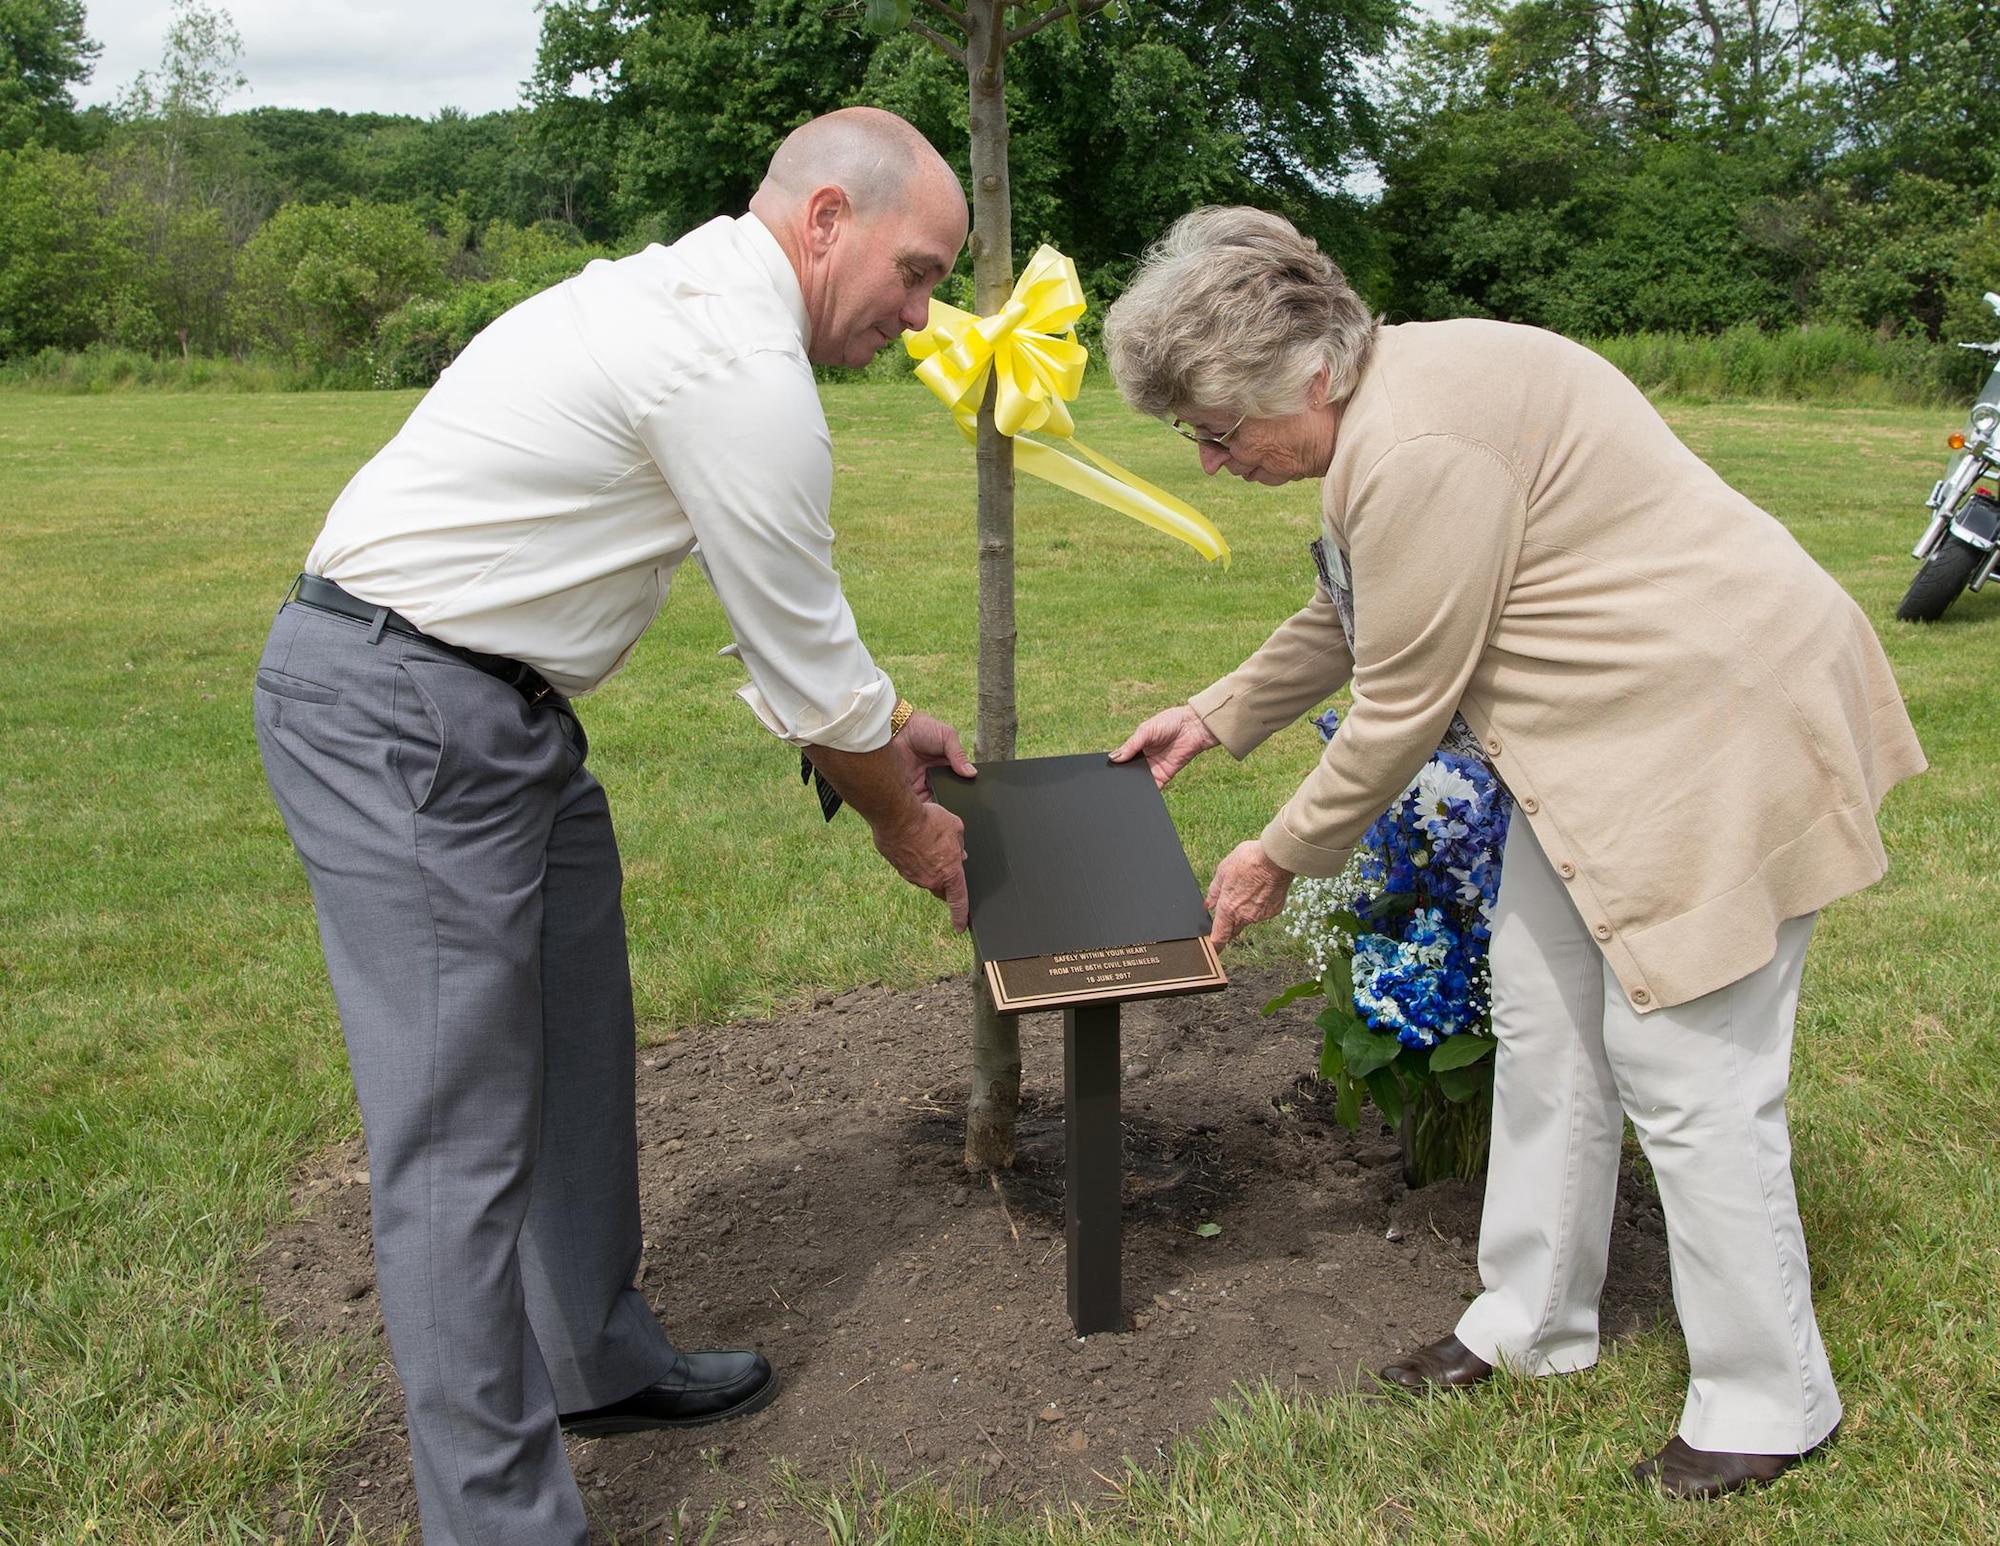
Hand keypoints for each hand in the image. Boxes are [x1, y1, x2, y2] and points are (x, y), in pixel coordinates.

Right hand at [872, 800, 970, 930]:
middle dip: (946, 882)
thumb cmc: (928, 821)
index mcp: (950, 873)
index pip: (959, 901)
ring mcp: (912, 876)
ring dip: (929, 866)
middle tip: (948, 864)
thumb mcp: (955, 827)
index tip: (960, 927)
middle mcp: (930, 880)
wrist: (896, 817)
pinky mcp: (898, 868)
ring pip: (925, 876)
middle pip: (941, 888)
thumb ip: (960, 844)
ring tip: (928, 842)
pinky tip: (914, 841)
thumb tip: (959, 852)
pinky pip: (911, 867)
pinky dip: (914, 859)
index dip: (960, 916)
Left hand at [891, 710, 975, 802]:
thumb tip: (972, 773)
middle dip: (951, 801)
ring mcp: (922, 785)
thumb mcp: (947, 736)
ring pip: (934, 803)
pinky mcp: (909, 790)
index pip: (960, 783)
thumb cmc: (920, 727)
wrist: (895, 728)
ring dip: (937, 806)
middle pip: (948, 796)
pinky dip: (922, 808)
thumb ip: (959, 754)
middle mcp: (936, 778)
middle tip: (953, 805)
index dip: (964, 790)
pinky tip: (927, 807)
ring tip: (941, 807)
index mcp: (948, 766)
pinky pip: (918, 805)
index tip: (968, 798)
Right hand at [1109, 705, 1220, 789]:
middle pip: (1129, 771)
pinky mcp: (1164, 776)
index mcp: (1136, 746)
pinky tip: (1141, 793)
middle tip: (1115, 782)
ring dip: (1134, 785)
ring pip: (1140, 781)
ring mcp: (1153, 768)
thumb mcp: (1146, 730)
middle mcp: (1143, 758)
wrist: (1194, 727)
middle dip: (1123, 777)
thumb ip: (1130, 745)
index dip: (1115, 764)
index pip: (1122, 758)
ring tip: (1127, 788)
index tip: (1106, 771)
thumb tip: (1113, 758)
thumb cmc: (1170, 722)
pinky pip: (1154, 787)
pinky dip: (1148, 792)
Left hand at [1205, 840, 1292, 948]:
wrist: (1276, 859)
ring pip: (1250, 919)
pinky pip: (1263, 912)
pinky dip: (1260, 904)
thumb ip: (1214, 891)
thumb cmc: (1248, 861)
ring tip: (1249, 887)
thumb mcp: (1223, 871)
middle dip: (1230, 924)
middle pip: (1234, 929)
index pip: (1219, 937)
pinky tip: (1261, 889)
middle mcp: (1244, 916)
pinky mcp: (1274, 911)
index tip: (1213, 950)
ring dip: (1247, 910)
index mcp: (1228, 909)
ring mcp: (1261, 916)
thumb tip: (1209, 904)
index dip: (1215, 946)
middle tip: (1231, 907)